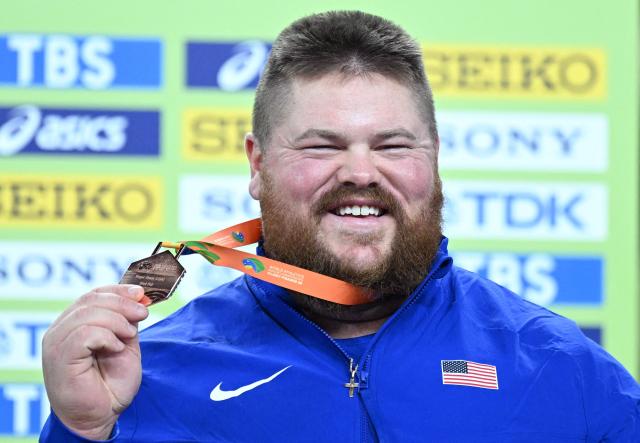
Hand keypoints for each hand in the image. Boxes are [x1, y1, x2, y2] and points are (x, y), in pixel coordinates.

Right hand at [42, 285, 148, 439]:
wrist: (102, 416)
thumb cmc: (111, 384)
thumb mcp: (125, 344)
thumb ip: (127, 321)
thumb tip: (138, 297)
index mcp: (74, 324)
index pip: (93, 294)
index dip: (118, 290)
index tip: (141, 293)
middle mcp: (61, 330)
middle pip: (91, 300)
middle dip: (122, 303)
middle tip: (142, 314)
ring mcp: (57, 343)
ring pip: (88, 314)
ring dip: (117, 321)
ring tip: (130, 336)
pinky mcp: (60, 357)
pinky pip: (84, 334)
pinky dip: (106, 337)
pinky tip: (116, 348)